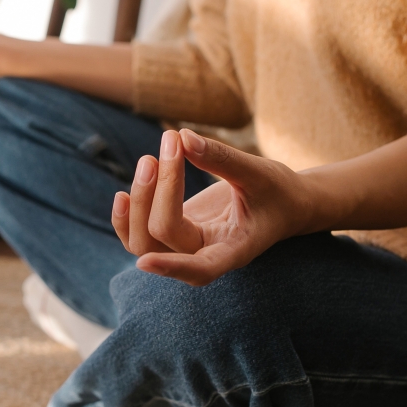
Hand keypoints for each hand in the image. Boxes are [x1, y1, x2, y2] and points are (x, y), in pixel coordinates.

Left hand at [111, 129, 312, 285]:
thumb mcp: (258, 172)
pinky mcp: (172, 233)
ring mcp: (185, 247)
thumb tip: (182, 137)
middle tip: (170, 144)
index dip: (173, 267)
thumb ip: (221, 158)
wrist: (283, 203)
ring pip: (142, 241)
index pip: (201, 269)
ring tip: (149, 160)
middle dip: (155, 192)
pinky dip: (126, 216)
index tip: (144, 263)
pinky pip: (138, 234)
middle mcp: (205, 254)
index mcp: (234, 250)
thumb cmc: (277, 192)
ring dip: (137, 200)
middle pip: (161, 238)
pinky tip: (123, 193)